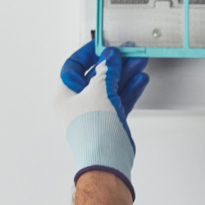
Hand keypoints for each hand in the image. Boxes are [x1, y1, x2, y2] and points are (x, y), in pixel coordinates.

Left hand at [54, 41, 149, 195]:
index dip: (88, 53)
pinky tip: (139, 79)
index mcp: (64, 95)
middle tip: (126, 52)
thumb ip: (107, 70)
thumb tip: (110, 56)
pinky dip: (129, 89)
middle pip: (95, 76)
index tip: (102, 45)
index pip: (73, 66)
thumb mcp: (99, 90)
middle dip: (113, 63)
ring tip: (138, 62)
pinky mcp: (109, 121)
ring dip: (125, 74)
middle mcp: (77, 103)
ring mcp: (94, 113)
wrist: (106, 160)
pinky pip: (119, 100)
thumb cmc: (93, 130)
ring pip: (110, 87)